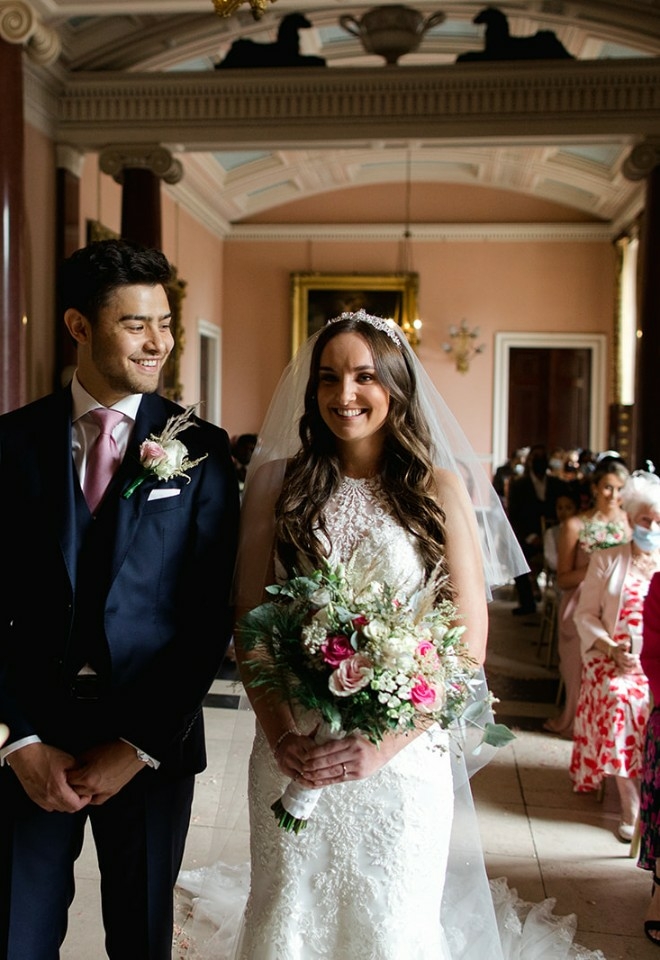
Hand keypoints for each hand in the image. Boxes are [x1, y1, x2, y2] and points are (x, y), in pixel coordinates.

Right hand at [7, 742, 90, 813]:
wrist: (25, 755)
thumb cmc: (44, 756)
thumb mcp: (67, 760)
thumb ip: (79, 770)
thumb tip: (85, 775)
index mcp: (58, 790)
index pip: (76, 806)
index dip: (85, 800)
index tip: (87, 793)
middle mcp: (49, 798)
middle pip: (68, 809)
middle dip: (77, 802)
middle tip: (80, 792)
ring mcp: (41, 799)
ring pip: (58, 809)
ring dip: (66, 803)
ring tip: (70, 792)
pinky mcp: (35, 797)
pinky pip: (48, 806)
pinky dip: (56, 802)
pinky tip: (58, 792)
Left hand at [66, 741, 146, 804]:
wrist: (132, 752)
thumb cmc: (114, 750)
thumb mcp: (91, 752)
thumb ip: (78, 762)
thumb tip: (72, 767)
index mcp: (87, 777)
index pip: (68, 781)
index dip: (65, 775)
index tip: (64, 772)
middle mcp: (94, 788)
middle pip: (74, 791)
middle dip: (70, 784)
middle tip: (69, 778)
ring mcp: (103, 792)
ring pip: (84, 798)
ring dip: (80, 791)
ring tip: (78, 784)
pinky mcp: (110, 793)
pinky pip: (96, 800)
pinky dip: (91, 797)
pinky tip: (89, 792)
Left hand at [292, 731, 414, 786]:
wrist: (389, 745)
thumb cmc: (369, 735)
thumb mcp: (354, 730)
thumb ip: (339, 734)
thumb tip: (318, 735)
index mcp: (352, 741)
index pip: (329, 749)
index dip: (315, 754)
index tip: (304, 756)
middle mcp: (355, 755)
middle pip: (329, 763)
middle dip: (313, 766)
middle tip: (301, 768)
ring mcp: (358, 767)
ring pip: (333, 773)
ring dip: (317, 776)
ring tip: (305, 777)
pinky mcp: (359, 776)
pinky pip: (339, 779)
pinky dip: (327, 781)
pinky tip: (317, 782)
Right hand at [612, 643, 640, 674]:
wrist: (612, 652)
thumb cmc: (618, 648)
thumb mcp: (621, 645)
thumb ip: (624, 645)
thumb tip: (629, 644)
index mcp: (619, 654)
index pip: (627, 657)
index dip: (633, 657)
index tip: (638, 656)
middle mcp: (619, 659)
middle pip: (627, 662)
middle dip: (634, 662)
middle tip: (639, 661)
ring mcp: (618, 664)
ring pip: (625, 668)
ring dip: (632, 668)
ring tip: (638, 666)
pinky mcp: (619, 667)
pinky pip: (623, 671)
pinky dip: (628, 672)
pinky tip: (633, 671)